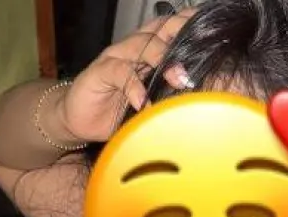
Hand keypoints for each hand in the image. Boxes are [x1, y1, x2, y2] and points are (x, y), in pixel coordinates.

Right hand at [57, 9, 196, 143]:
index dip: (188, 26)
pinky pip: (119, 72)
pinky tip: (143, 102)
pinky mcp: (99, 73)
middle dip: (180, 37)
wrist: (76, 119)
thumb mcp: (145, 104)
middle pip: (159, 31)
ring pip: (142, 47)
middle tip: (199, 53)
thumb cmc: (113, 111)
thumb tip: (196, 108)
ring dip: (162, 60)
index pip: (170, 30)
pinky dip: (133, 86)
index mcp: (145, 52)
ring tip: (178, 79)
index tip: (211, 30)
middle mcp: (131, 49)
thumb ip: (165, 98)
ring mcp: (115, 58)